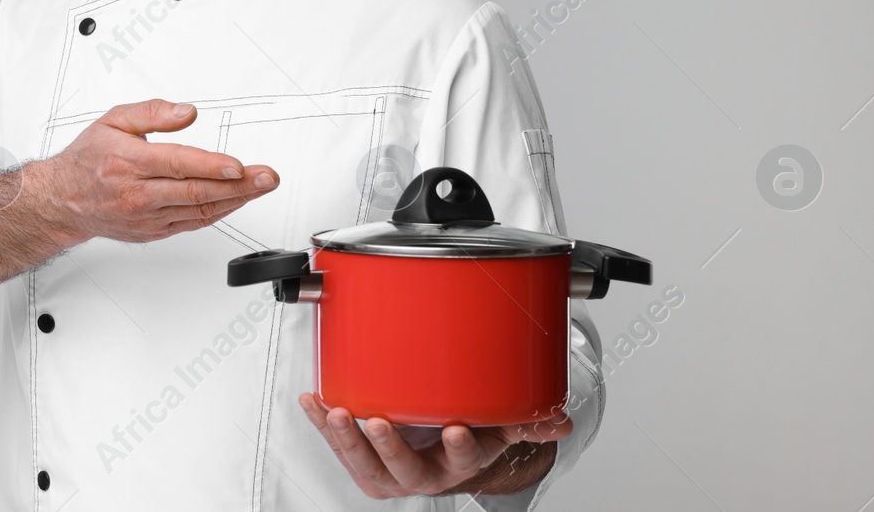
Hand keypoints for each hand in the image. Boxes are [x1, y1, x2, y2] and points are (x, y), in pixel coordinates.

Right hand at [38, 99, 278, 245]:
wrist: (62, 202)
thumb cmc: (88, 160)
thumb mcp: (113, 121)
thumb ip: (152, 113)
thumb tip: (188, 113)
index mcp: (128, 163)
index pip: (178, 165)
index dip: (212, 166)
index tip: (240, 166)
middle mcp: (138, 194)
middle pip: (196, 192)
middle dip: (238, 185)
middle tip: (267, 178)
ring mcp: (146, 217)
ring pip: (198, 211)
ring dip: (235, 200)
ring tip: (261, 187)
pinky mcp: (153, 232)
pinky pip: (192, 223)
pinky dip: (217, 212)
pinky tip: (235, 201)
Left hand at [299, 393, 570, 496]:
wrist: (439, 456)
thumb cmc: (463, 437)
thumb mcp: (497, 431)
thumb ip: (524, 422)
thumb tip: (561, 422)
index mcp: (458, 463)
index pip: (462, 458)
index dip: (460, 447)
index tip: (456, 429)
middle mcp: (421, 473)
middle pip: (403, 468)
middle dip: (389, 447)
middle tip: (378, 423)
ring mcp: (387, 469)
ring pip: (363, 462)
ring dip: (346, 438)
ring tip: (334, 412)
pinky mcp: (361, 460)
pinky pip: (337, 444)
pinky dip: (320, 423)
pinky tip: (312, 401)